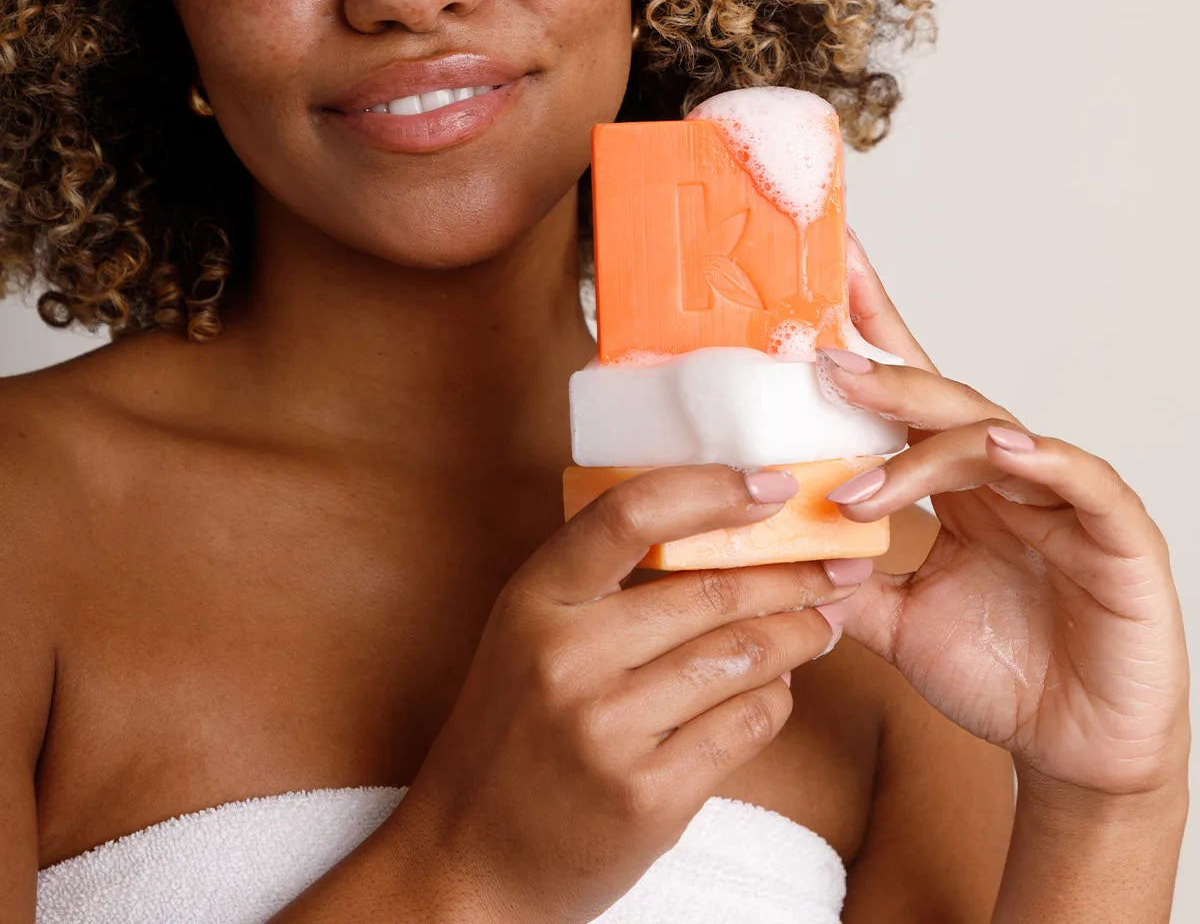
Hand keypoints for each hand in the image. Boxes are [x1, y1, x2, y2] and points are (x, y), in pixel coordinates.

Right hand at [394, 464, 865, 923]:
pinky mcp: (649, 796)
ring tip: (822, 622)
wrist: (471, 859)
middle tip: (837, 566)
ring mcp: (608, 731)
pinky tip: (779, 686)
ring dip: (797, 635)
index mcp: (535, 600)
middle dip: (790, 573)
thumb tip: (716, 530)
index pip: (630, 514)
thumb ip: (599, 582)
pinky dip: (775, 699)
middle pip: (708, 591)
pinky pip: (744, 726)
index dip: (711, 490)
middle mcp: (567, 658)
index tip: (771, 484)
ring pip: (739, 657)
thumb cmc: (512, 732)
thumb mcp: (528, 634)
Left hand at [816, 231, 1189, 803]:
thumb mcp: (899, 626)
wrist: (1080, 754)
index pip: (908, 397)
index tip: (829, 273)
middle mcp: (1006, 476)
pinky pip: (1082, 480)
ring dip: (926, 444)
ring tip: (865, 464)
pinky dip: (1044, 459)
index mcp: (956, 484)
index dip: (873, 335)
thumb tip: (762, 559)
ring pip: (993, 436)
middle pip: (941, 403)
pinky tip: (1003, 449)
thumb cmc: (1004, 676)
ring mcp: (1062, 498)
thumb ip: (843, 586)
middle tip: (824, 364)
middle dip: (882, 377)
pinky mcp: (1117, 534)